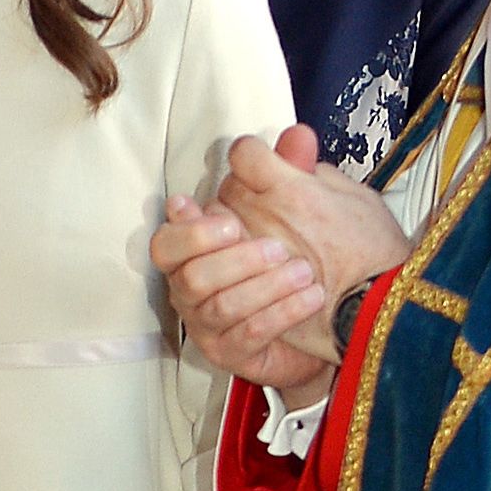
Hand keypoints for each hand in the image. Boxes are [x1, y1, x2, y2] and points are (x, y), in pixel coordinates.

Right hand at [154, 192, 337, 393]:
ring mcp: (206, 327)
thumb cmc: (300, 257)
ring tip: (304, 272)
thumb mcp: (298, 208)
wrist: (325, 317)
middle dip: (235, 262)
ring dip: (263, 288)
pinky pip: (246, 337)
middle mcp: (190, 291)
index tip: (231, 223)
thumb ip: (290, 173)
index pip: (165, 243)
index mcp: (194, 252)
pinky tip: (310, 297)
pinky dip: (279, 315)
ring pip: (219, 308)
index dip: (191, 234)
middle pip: (190, 278)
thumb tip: (297, 134)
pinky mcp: (228, 356)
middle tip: (279, 248)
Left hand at [219, 124, 408, 329]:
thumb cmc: (376, 256)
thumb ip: (317, 169)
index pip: (245, 153)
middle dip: (241, 191)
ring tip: (257, 237)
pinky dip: (226, 261)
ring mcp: (246, 254)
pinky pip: (217, 265)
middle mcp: (261, 216)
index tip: (261, 162)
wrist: (377, 312)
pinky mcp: (242, 288)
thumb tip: (294, 144)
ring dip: (229, 227)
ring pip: (215, 227)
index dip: (253, 155)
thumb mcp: (358, 197)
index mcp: (291, 189)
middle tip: (262, 202)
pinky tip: (246, 265)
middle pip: (225, 188)